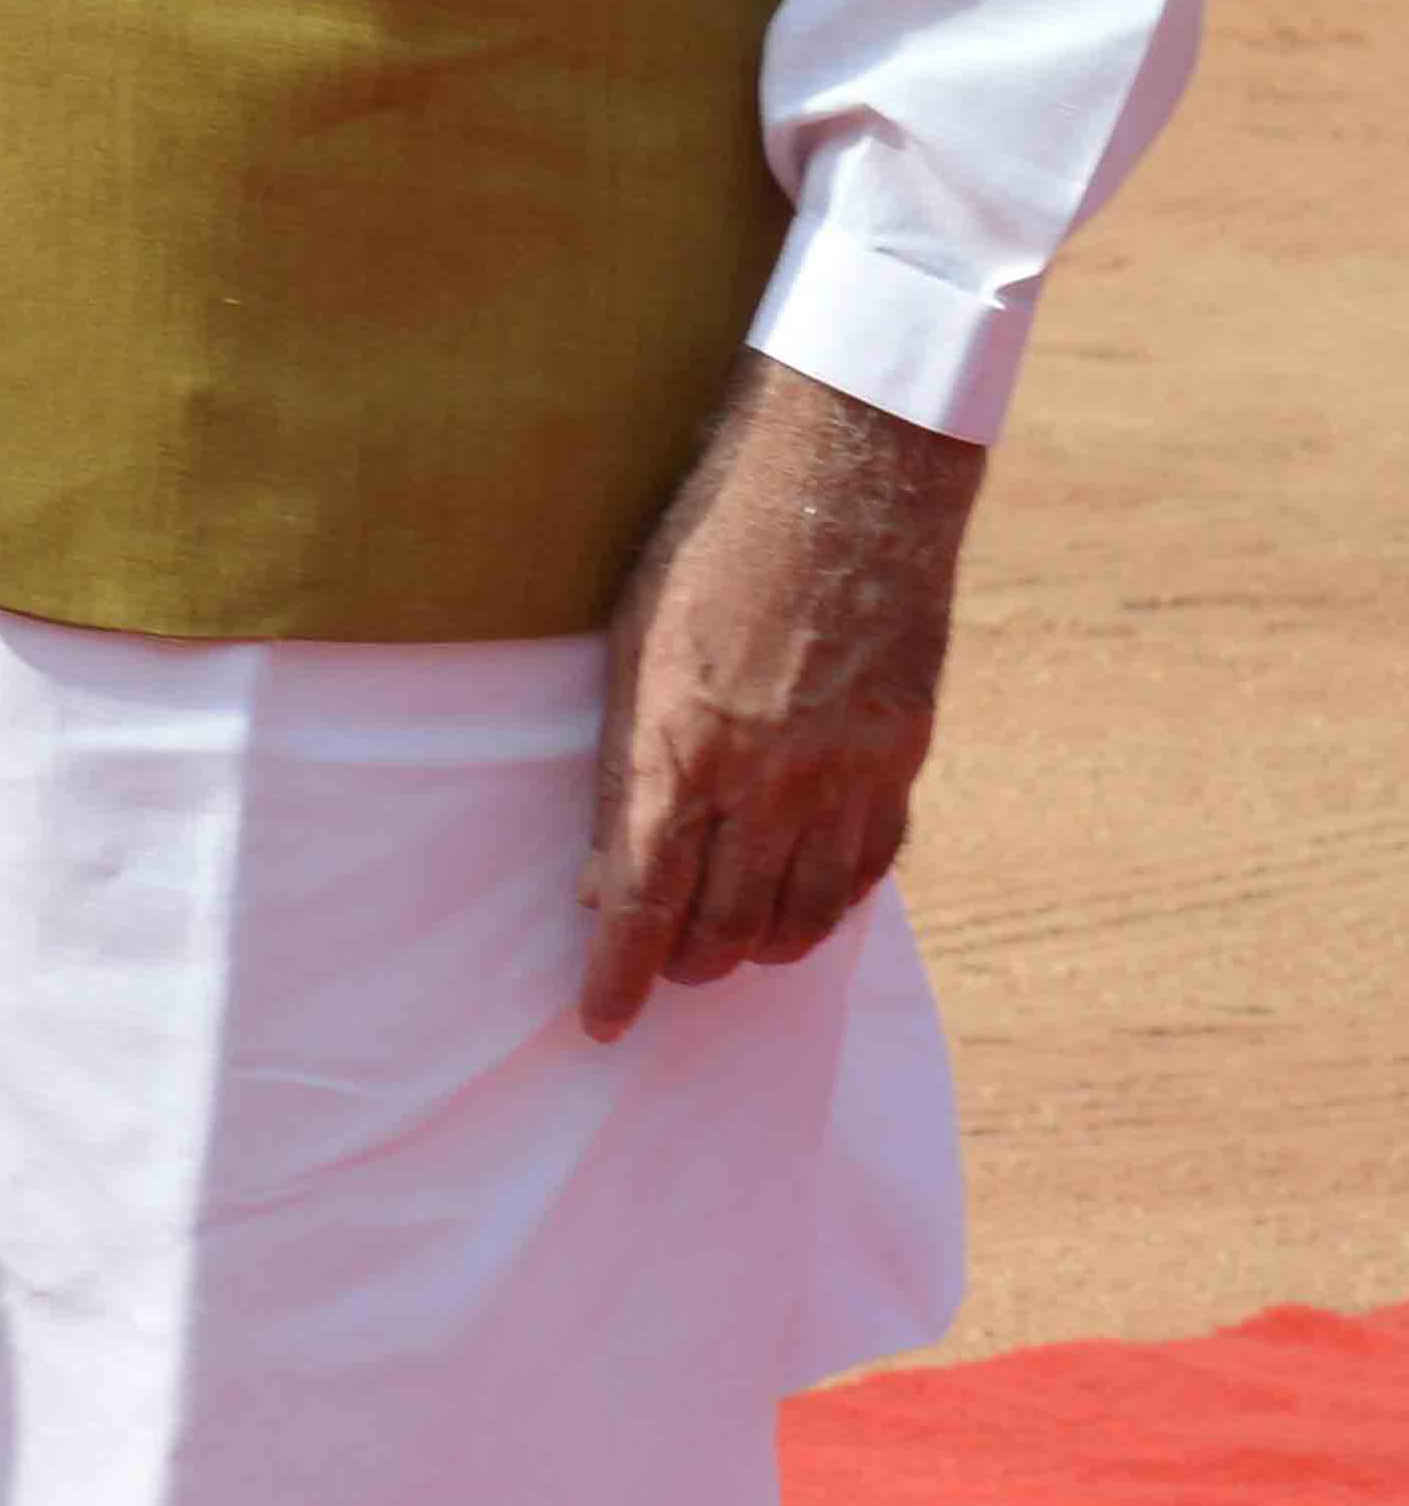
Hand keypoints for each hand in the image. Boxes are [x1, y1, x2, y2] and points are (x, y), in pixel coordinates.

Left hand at [583, 353, 979, 1039]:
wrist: (844, 484)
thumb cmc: (709, 552)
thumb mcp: (631, 652)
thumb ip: (623, 770)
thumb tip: (604, 879)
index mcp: (681, 746)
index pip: (645, 899)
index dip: (621, 973)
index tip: (604, 1021)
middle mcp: (767, 778)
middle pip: (726, 921)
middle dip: (690, 964)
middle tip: (666, 973)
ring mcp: (844, 772)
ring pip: (804, 910)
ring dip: (760, 944)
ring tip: (729, 950)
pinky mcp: (901, 757)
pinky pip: (869, 866)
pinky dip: (832, 902)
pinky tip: (806, 907)